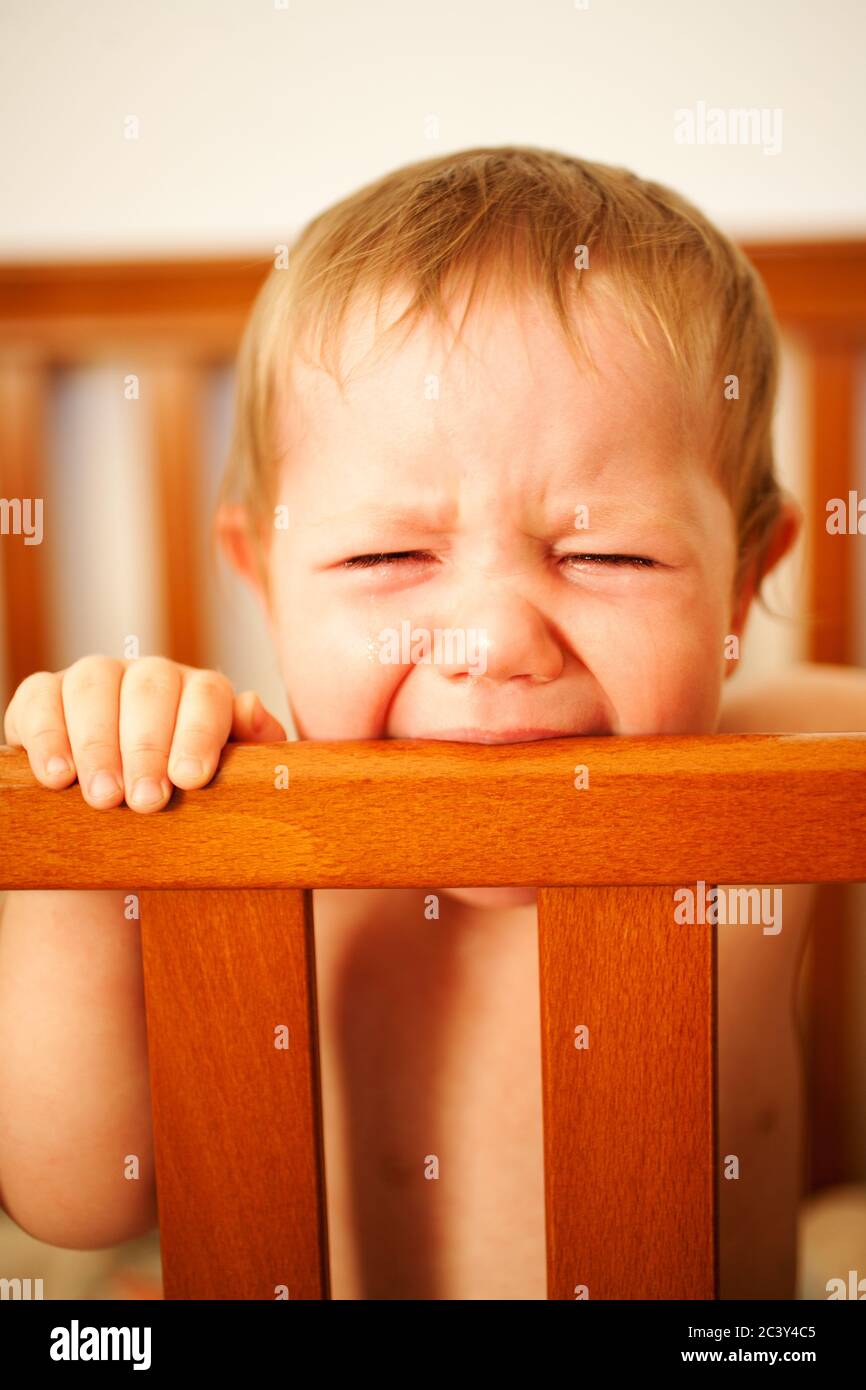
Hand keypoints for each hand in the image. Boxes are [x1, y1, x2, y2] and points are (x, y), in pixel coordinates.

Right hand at [2, 654, 286, 811]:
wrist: (120, 814)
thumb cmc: (182, 794)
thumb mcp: (228, 778)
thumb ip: (252, 745)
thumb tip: (252, 707)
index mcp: (199, 691)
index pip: (206, 695)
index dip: (200, 734)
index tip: (191, 779)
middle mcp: (148, 676)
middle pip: (150, 691)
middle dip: (147, 749)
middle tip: (145, 803)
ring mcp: (96, 679)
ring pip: (95, 688)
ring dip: (97, 745)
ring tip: (104, 799)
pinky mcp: (45, 694)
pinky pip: (41, 699)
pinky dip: (47, 736)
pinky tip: (57, 777)